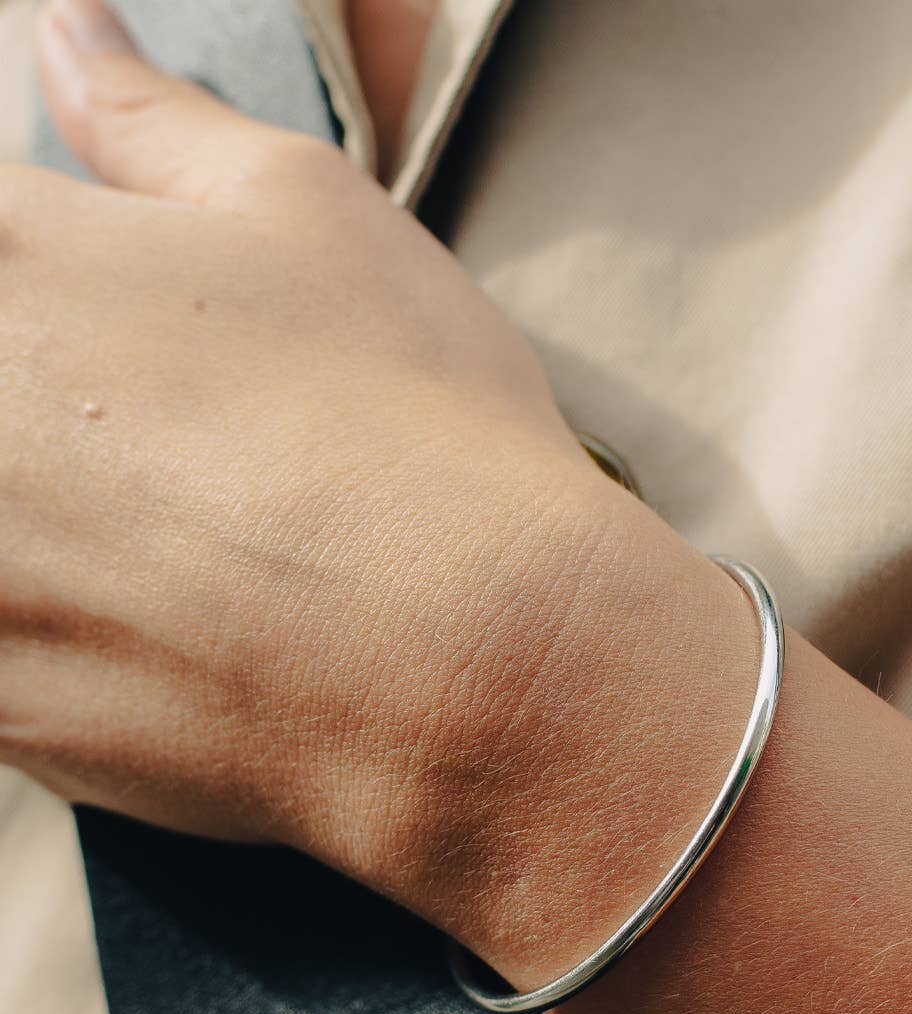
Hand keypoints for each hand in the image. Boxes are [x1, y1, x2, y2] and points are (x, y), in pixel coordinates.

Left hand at [5, 0, 733, 896]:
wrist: (484, 672)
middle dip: (52, 415)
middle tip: (170, 460)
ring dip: (49, 533)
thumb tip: (66, 38)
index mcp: (7, 259)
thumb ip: (152, 124)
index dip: (51, 288)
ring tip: (171, 551)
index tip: (115, 342)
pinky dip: (53, 642)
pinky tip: (154, 641)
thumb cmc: (417, 429)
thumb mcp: (309, 219)